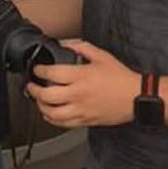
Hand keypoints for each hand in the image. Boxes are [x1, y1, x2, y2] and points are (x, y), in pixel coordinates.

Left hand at [24, 40, 138, 127]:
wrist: (136, 97)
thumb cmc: (121, 78)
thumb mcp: (102, 56)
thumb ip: (82, 48)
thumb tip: (68, 45)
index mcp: (81, 76)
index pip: (52, 73)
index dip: (39, 71)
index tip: (37, 69)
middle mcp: (78, 94)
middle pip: (46, 96)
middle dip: (34, 90)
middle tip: (31, 86)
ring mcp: (81, 109)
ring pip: (52, 113)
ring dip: (41, 107)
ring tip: (39, 101)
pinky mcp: (85, 120)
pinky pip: (63, 124)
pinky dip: (52, 119)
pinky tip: (50, 114)